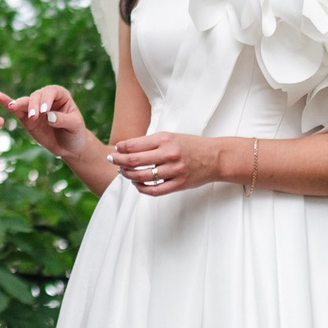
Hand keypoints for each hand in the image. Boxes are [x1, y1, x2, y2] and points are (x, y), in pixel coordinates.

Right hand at [0, 86, 96, 162]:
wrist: (69, 146)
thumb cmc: (75, 133)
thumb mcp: (75, 126)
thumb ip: (63, 120)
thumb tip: (49, 117)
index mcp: (61, 95)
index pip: (51, 92)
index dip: (46, 99)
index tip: (45, 112)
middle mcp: (46, 98)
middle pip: (37, 96)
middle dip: (33, 105)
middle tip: (34, 117)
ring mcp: (35, 107)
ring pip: (25, 102)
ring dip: (20, 104)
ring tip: (14, 107)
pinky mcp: (27, 118)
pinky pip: (17, 110)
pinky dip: (8, 103)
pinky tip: (0, 97)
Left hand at [107, 131, 228, 197]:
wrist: (215, 157)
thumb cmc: (191, 145)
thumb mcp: (171, 137)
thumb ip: (152, 142)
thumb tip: (127, 148)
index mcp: (165, 139)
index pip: (134, 145)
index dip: (121, 148)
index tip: (115, 149)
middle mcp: (169, 154)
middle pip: (134, 161)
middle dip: (119, 161)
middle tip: (112, 161)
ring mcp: (174, 170)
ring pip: (142, 177)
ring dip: (128, 175)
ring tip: (123, 172)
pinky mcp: (179, 184)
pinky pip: (154, 190)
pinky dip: (142, 189)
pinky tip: (137, 184)